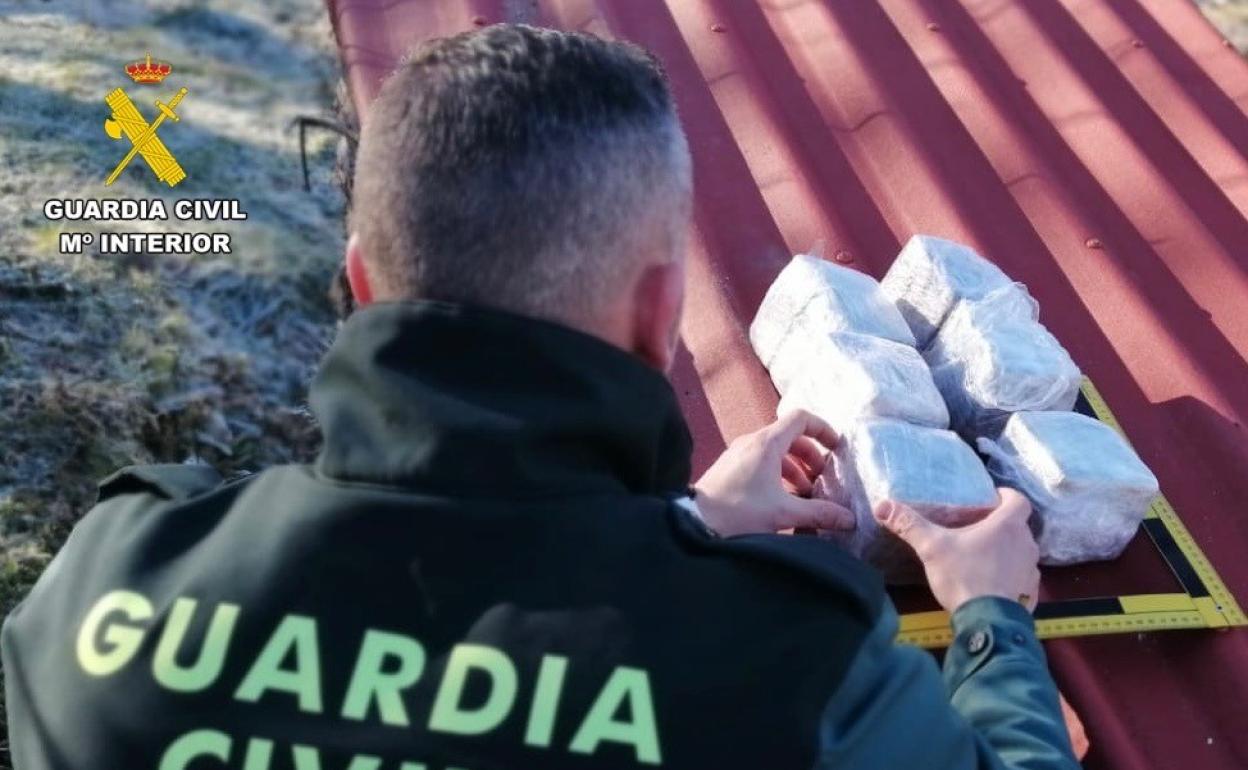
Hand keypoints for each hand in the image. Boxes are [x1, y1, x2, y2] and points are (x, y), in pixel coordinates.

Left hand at [694, 410, 854, 536]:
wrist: (693, 523)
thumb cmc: (736, 513)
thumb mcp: (783, 512)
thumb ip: (819, 513)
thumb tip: (848, 519)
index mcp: (766, 443)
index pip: (800, 418)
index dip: (823, 429)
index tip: (837, 449)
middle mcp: (751, 442)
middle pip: (791, 437)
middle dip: (811, 458)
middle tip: (823, 482)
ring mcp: (738, 454)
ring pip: (775, 452)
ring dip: (795, 469)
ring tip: (805, 496)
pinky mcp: (730, 468)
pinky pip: (760, 462)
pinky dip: (777, 475)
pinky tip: (783, 501)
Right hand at [874, 488, 1039, 612]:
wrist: (988, 622)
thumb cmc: (964, 575)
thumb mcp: (932, 548)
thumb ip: (909, 525)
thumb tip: (882, 506)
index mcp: (1008, 525)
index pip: (1019, 500)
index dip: (1008, 496)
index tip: (992, 498)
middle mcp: (1027, 544)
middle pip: (1019, 527)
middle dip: (1001, 526)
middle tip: (978, 530)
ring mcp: (1032, 570)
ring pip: (1022, 552)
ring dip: (1007, 552)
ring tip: (983, 557)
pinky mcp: (1031, 593)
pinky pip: (1023, 578)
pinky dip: (1011, 577)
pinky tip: (993, 585)